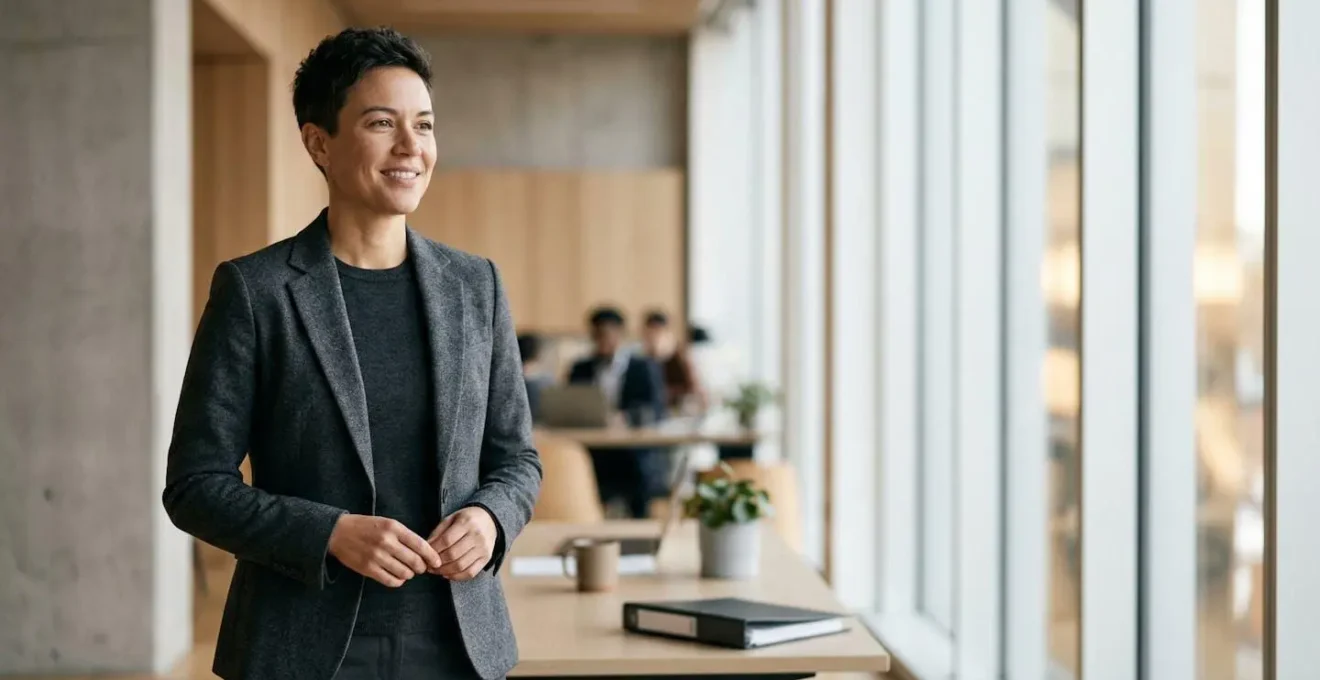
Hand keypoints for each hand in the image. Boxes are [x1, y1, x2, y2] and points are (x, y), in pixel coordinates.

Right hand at [327, 514, 441, 587]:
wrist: (338, 532)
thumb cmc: (366, 526)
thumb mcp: (387, 523)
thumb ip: (404, 536)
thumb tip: (424, 552)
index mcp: (393, 528)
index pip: (421, 545)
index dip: (432, 556)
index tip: (437, 562)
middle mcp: (386, 542)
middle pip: (415, 561)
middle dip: (422, 567)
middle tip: (421, 568)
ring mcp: (377, 557)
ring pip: (404, 573)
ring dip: (409, 574)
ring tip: (407, 571)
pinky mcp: (368, 569)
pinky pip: (391, 581)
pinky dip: (398, 581)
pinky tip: (397, 577)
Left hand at [427, 507, 496, 580]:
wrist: (490, 520)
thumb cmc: (466, 520)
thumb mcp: (451, 519)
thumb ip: (438, 532)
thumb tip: (426, 548)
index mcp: (466, 522)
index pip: (446, 540)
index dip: (434, 550)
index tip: (425, 555)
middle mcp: (477, 536)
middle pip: (453, 555)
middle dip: (437, 563)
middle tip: (428, 566)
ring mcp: (483, 548)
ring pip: (461, 566)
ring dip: (445, 571)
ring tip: (436, 571)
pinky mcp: (487, 558)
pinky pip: (471, 572)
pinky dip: (457, 577)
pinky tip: (448, 574)